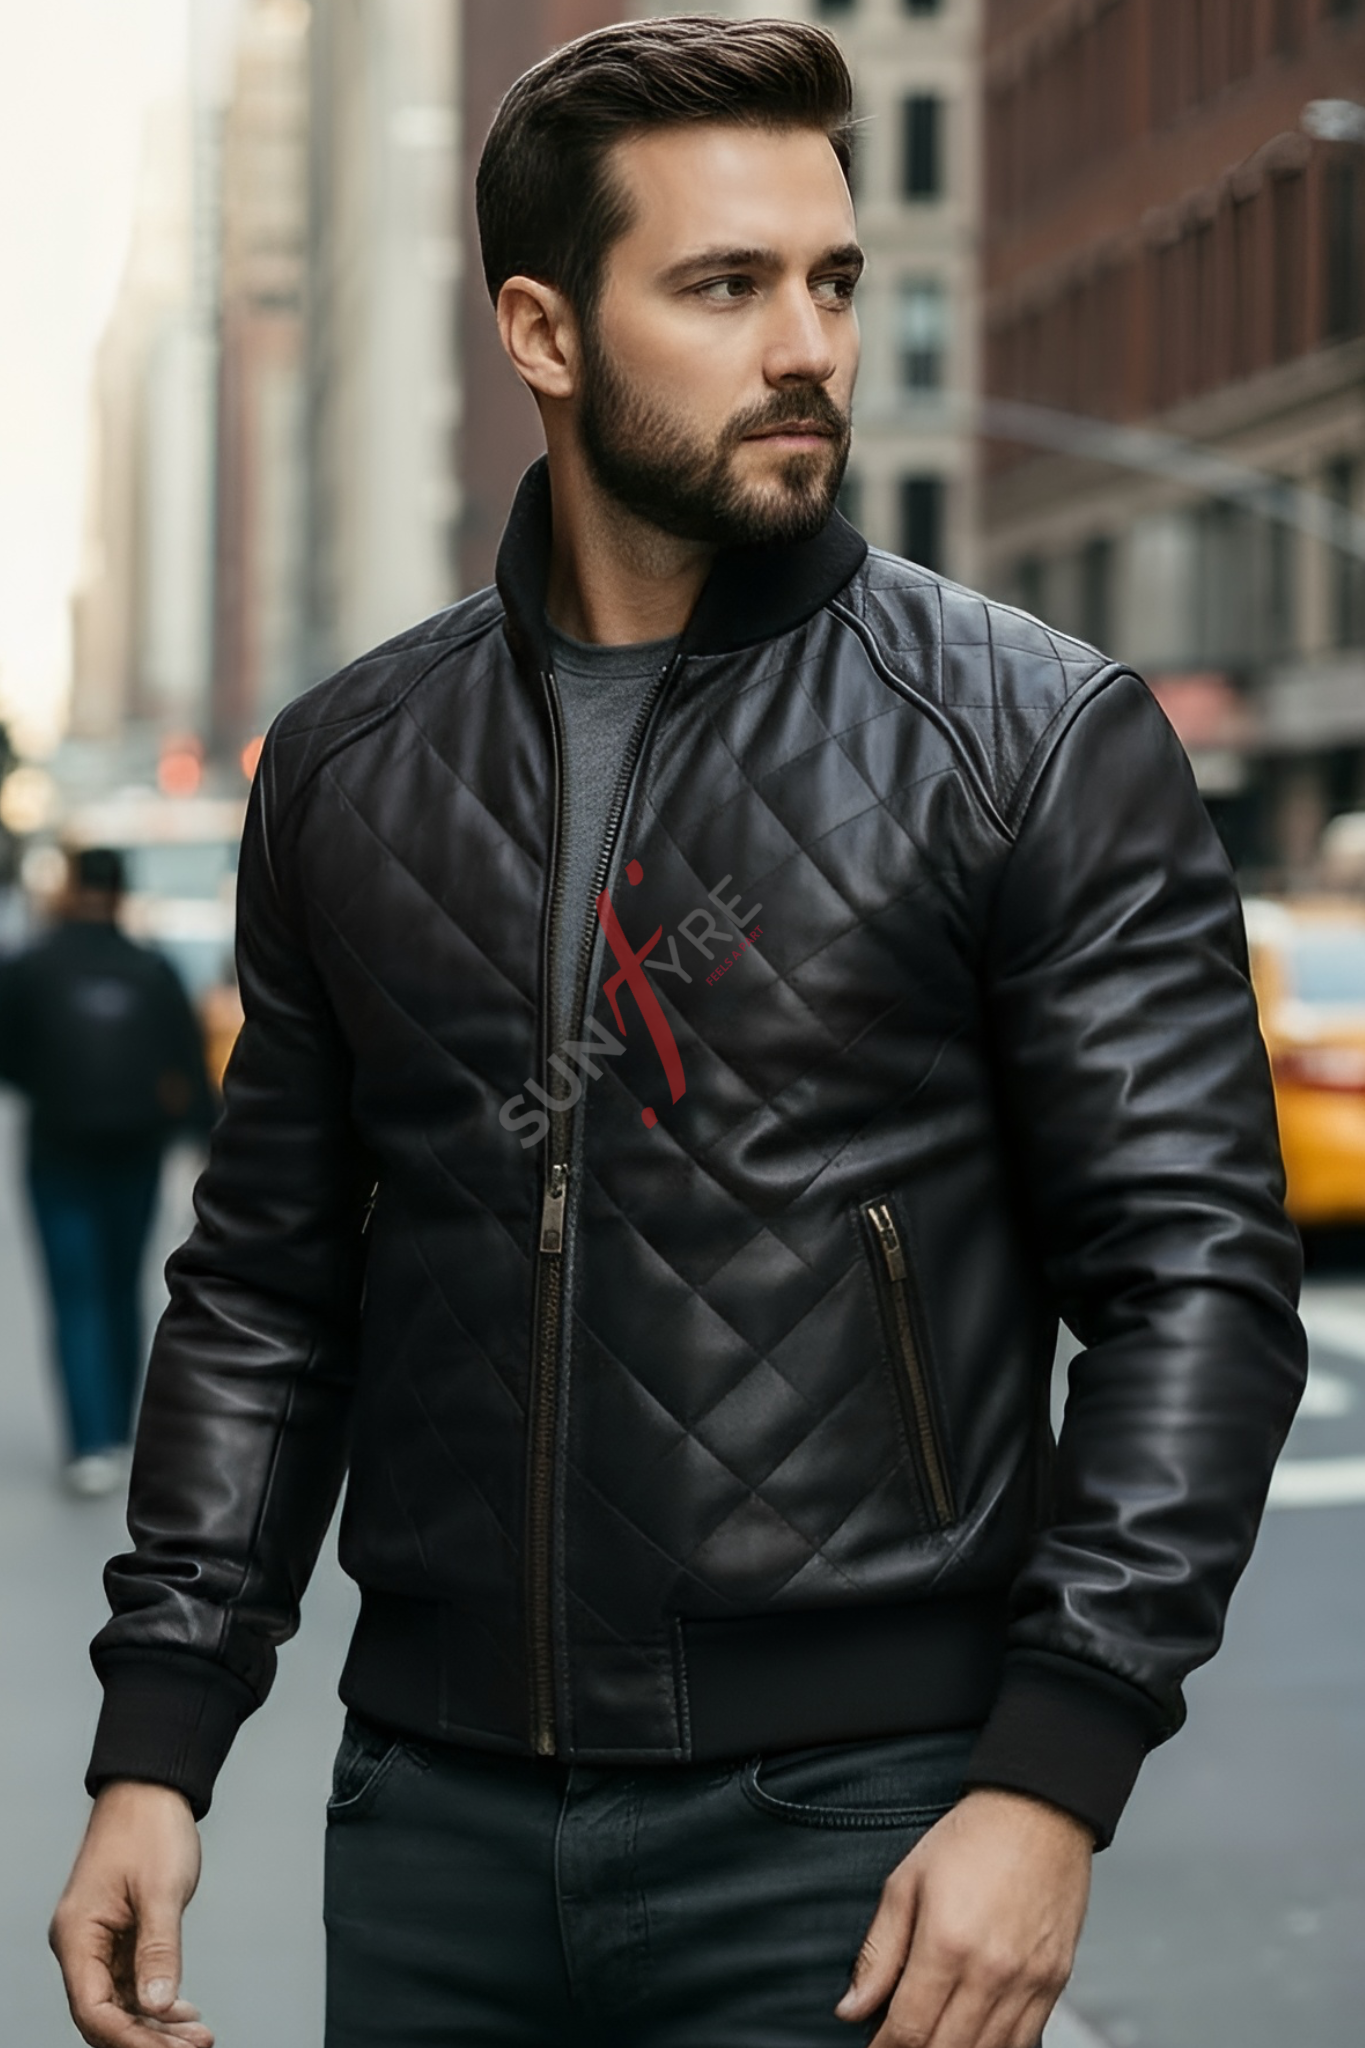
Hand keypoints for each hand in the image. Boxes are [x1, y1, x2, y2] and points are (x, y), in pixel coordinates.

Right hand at [50, 1780, 211, 2046]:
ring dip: (156, 2023)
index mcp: (78, 1935)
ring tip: (197, 2036)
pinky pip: (131, 1981)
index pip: (94, 2009)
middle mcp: (82, 1944)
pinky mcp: (119, 1935)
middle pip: (106, 2015)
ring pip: (121, 2002)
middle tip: (195, 2047)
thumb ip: (159, 1950)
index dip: (130, 2038)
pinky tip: (184, 2012)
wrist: (151, 1788)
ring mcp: (99, 1941)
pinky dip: (157, 2000)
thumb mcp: (161, 1889)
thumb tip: (156, 2005)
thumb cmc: (150, 1827)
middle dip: (148, 2038)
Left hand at [836, 1787, 1092, 2047]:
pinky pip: (1024, 2040)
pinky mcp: (1055, 1982)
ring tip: (933, 2042)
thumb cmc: (973, 1838)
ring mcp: (1028, 1981)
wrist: (1039, 1812)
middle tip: (898, 2044)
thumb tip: (853, 2006)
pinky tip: (974, 2040)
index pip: (909, 2027)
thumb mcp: (906, 1881)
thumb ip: (879, 1951)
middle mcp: (990, 1970)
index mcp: (946, 1943)